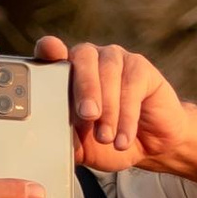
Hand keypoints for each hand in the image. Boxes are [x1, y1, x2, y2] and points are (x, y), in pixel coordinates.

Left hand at [35, 35, 194, 175]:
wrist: (149, 149)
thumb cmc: (108, 142)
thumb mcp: (81, 146)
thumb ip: (63, 140)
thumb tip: (46, 143)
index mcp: (67, 72)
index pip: (52, 51)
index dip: (49, 48)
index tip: (49, 51)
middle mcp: (90, 59)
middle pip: (83, 57)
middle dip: (85, 87)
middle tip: (87, 115)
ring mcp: (116, 59)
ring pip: (109, 71)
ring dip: (108, 108)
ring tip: (106, 137)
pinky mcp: (141, 67)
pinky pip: (132, 84)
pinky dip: (127, 115)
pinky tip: (123, 138)